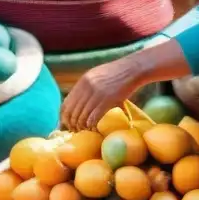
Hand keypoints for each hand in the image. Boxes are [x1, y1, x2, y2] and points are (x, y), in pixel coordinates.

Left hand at [60, 39, 191, 130]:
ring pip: (82, 116)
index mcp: (83, 81)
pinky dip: (91, 125)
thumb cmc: (118, 74)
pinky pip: (94, 117)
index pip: (66, 103)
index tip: (68, 124)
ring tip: (85, 131)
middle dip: (72, 124)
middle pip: (73, 112)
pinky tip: (94, 128)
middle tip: (76, 131)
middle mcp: (87, 87)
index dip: (65, 116)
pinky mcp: (108, 100)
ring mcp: (97, 93)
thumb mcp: (98, 75)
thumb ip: (87, 86)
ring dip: (82, 126)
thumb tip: (80, 102)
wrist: (133, 69)